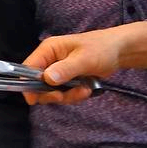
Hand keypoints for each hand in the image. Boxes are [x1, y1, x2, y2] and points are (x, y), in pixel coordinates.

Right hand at [21, 22, 146, 104]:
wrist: (120, 52)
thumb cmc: (102, 48)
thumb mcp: (84, 59)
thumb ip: (66, 69)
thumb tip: (47, 79)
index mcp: (49, 50)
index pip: (27, 68)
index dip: (27, 85)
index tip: (34, 99)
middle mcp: (50, 61)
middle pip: (37, 84)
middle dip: (52, 94)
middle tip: (64, 96)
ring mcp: (59, 71)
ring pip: (52, 92)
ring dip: (67, 96)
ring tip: (84, 90)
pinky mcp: (68, 80)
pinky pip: (64, 93)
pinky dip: (74, 95)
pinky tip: (87, 90)